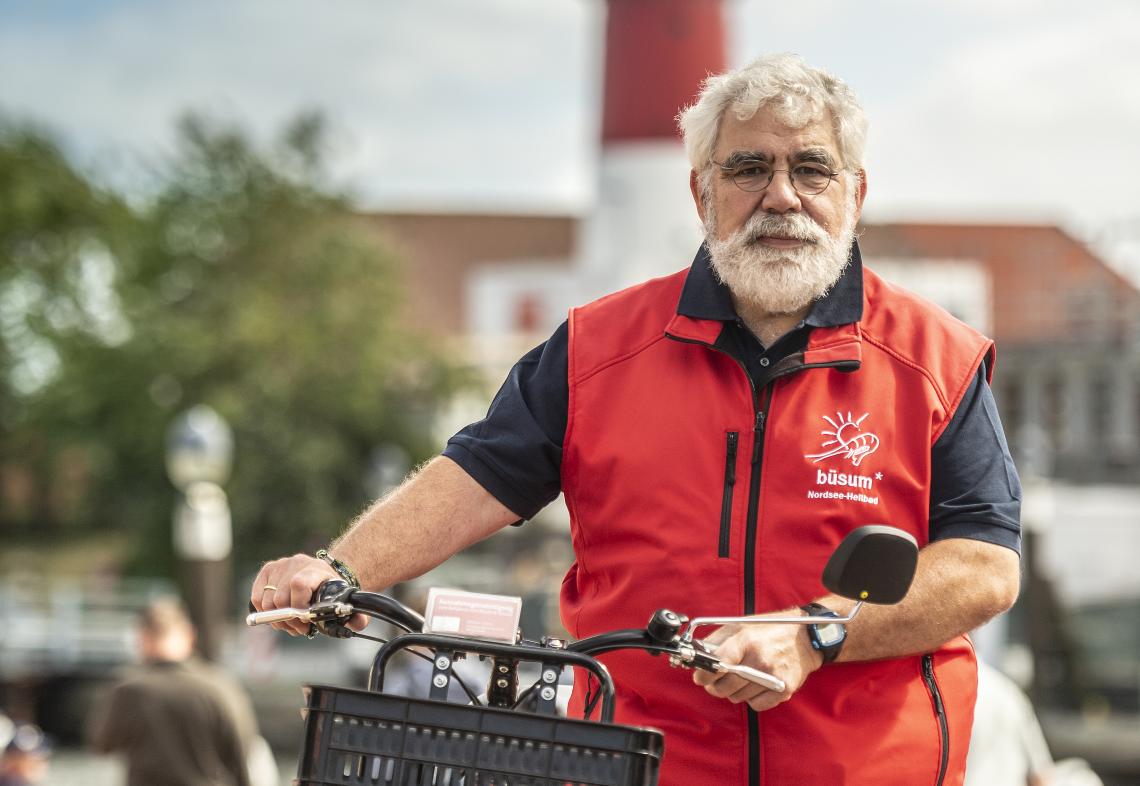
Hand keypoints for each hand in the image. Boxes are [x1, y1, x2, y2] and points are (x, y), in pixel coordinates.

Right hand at [250, 553, 367, 635]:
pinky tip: (280, 615)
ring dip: (278, 619)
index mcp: (315, 569)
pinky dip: (264, 612)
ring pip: (267, 602)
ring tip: (292, 623)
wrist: (326, 575)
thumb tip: (358, 622)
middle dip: (289, 620)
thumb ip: (357, 616)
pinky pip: (257, 598)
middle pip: (280, 598)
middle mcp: (295, 563)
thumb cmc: (333, 592)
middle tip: (300, 628)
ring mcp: (279, 566)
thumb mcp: (347, 603)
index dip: (298, 607)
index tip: (306, 621)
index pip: (298, 584)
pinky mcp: (267, 571)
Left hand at [693, 610, 823, 711]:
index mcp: (747, 640)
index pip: (718, 664)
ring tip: (741, 677)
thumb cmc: (771, 629)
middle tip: (715, 680)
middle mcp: (760, 659)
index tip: (699, 677)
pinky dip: (752, 698)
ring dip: (733, 691)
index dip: (704, 674)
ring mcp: (773, 676)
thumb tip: (697, 654)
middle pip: (725, 686)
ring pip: (738, 697)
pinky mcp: (784, 690)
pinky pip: (756, 705)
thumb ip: (717, 640)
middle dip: (715, 686)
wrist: (807, 637)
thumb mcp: (741, 625)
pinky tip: (756, 685)